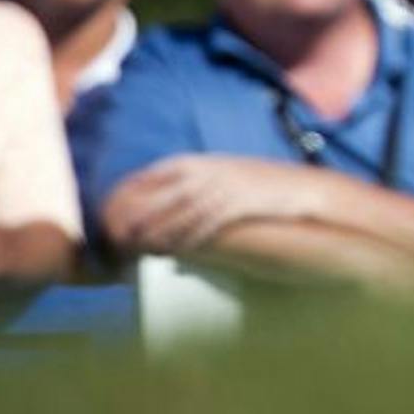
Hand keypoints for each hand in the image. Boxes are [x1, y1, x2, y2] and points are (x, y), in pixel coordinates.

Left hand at [106, 155, 327, 254]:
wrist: (302, 189)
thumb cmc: (260, 187)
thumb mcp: (224, 175)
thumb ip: (194, 185)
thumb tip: (162, 213)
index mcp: (201, 161)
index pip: (152, 174)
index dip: (129, 194)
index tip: (111, 213)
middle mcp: (210, 170)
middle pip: (162, 195)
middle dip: (139, 219)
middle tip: (121, 241)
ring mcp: (226, 185)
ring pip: (182, 212)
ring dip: (160, 233)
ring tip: (144, 251)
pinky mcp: (241, 203)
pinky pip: (208, 223)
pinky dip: (190, 238)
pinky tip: (178, 252)